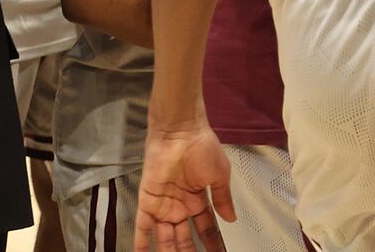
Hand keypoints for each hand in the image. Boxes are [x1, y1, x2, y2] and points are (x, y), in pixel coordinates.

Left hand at [135, 123, 234, 251]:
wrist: (181, 133)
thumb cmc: (203, 148)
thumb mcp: (220, 175)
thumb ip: (223, 199)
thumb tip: (232, 218)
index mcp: (198, 200)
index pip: (206, 228)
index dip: (212, 242)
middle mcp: (180, 207)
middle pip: (184, 237)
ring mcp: (163, 206)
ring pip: (165, 237)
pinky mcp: (147, 202)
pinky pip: (142, 226)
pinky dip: (142, 242)